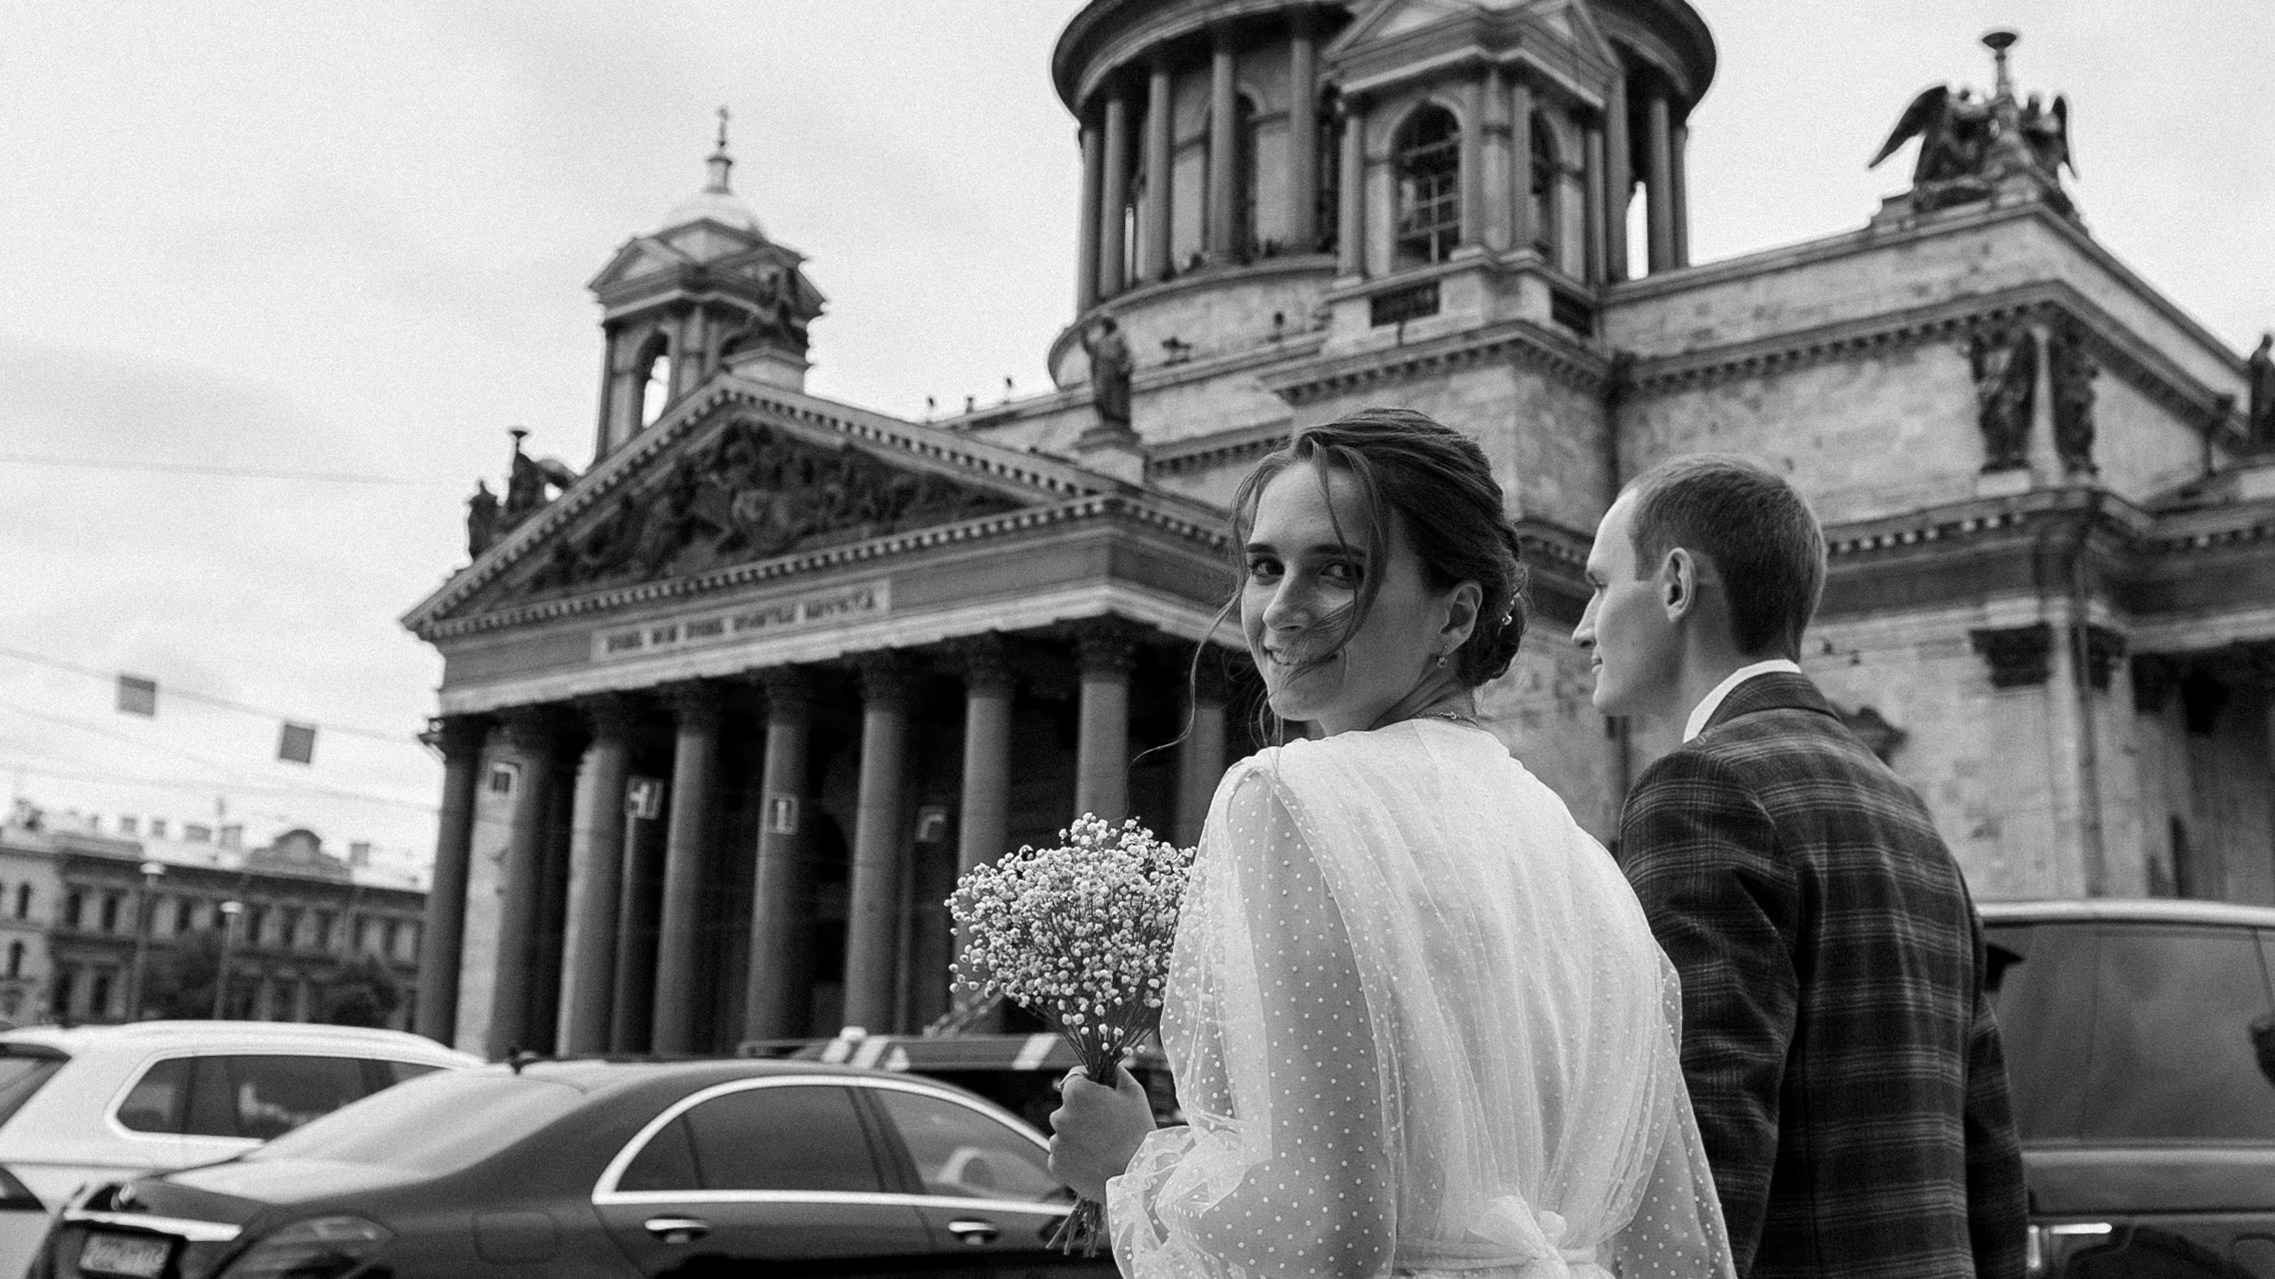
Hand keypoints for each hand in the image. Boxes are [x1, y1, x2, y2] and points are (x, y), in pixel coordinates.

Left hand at [1047, 1065, 1152, 1201]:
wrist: (1138, 1177)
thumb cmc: (1139, 1132)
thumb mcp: (1134, 1093)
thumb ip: (1116, 1072)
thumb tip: (1109, 1065)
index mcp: (1076, 1093)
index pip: (1074, 1078)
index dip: (1089, 1084)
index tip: (1101, 1096)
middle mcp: (1059, 1115)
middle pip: (1069, 1107)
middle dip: (1083, 1113)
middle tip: (1108, 1127)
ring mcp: (1056, 1142)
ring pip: (1065, 1132)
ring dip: (1079, 1135)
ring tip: (1104, 1148)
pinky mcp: (1055, 1164)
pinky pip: (1063, 1154)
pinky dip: (1075, 1157)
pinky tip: (1095, 1161)